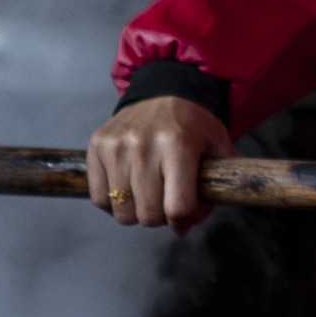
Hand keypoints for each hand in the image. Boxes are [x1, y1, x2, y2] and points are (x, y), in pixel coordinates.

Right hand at [86, 96, 235, 229]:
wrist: (165, 91)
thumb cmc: (194, 126)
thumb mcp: (218, 149)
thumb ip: (212, 190)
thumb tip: (185, 226)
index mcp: (178, 145)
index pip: (176, 207)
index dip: (182, 222)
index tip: (183, 219)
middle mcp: (143, 145)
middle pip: (147, 215)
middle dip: (159, 218)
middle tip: (164, 203)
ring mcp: (116, 146)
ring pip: (122, 211)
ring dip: (136, 211)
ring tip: (146, 194)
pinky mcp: (97, 146)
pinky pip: (99, 198)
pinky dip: (113, 202)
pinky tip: (127, 188)